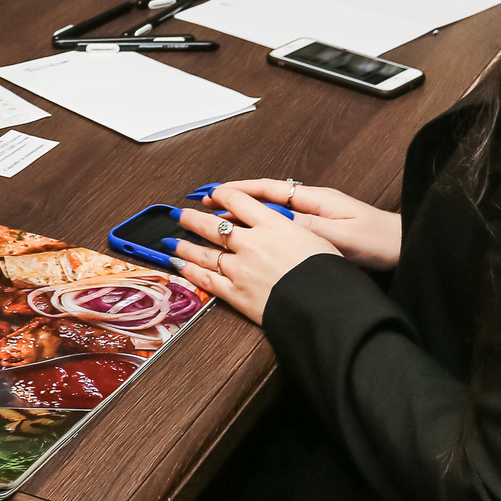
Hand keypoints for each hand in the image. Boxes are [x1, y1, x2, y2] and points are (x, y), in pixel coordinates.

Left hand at [169, 185, 340, 322]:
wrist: (326, 306)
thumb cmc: (328, 273)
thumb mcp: (315, 238)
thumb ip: (291, 228)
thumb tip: (282, 223)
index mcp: (273, 224)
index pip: (238, 200)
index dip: (221, 195)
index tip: (213, 194)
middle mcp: (251, 243)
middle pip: (213, 225)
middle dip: (193, 219)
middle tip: (180, 215)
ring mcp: (240, 269)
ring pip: (203, 252)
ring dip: (185, 245)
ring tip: (172, 240)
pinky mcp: (237, 294)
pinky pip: (206, 280)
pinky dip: (189, 272)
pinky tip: (179, 266)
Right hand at [205, 179, 401, 270]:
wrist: (404, 248)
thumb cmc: (379, 241)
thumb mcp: (343, 237)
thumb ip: (310, 228)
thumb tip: (278, 222)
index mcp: (314, 199)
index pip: (268, 190)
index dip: (238, 191)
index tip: (212, 193)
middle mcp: (310, 204)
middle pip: (263, 198)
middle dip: (232, 200)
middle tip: (201, 204)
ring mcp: (314, 216)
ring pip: (270, 212)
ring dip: (243, 213)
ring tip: (215, 219)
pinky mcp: (318, 232)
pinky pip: (281, 225)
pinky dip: (260, 226)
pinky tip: (248, 236)